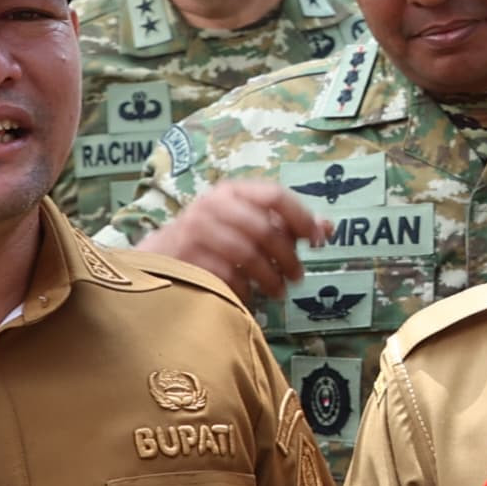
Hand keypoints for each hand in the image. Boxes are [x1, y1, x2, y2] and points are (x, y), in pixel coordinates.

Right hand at [136, 181, 321, 300]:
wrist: (159, 257)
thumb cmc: (213, 239)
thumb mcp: (246, 222)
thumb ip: (285, 224)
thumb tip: (327, 228)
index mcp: (232, 191)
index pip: (275, 196)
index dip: (302, 218)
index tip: (317, 241)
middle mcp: (212, 206)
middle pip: (265, 230)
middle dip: (288, 257)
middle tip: (298, 276)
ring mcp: (196, 232)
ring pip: (248, 255)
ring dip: (271, 277)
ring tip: (279, 290)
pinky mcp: (186, 259)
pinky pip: (228, 276)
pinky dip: (245, 289)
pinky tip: (250, 295)